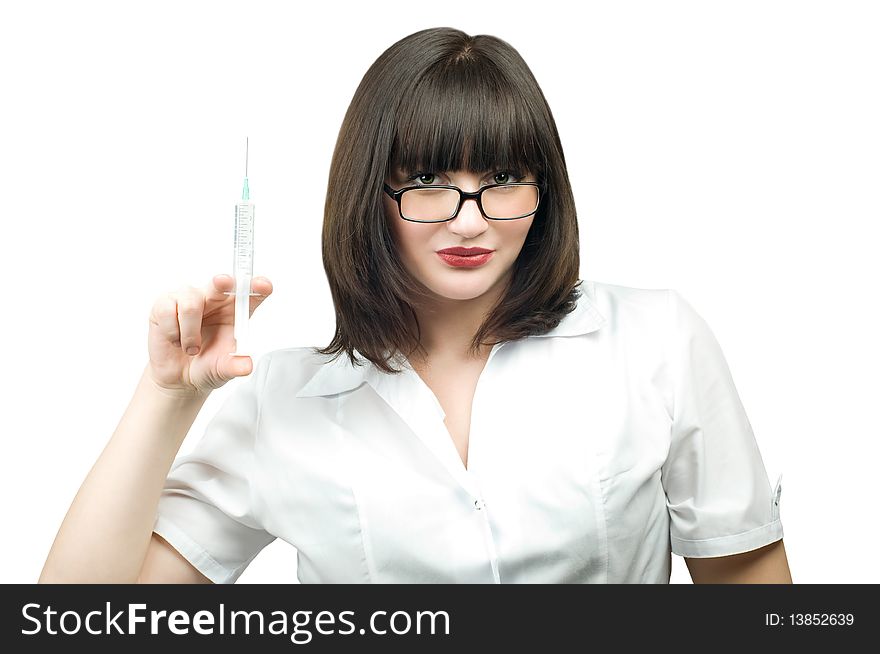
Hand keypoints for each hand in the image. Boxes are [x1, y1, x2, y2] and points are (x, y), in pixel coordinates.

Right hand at [146, 274, 272, 395]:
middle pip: (221, 283)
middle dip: (223, 282)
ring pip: (191, 304)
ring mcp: (189, 298)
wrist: (178, 378)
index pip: (251, 294)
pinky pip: (168, 311)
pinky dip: (172, 333)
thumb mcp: (223, 369)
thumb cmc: (206, 366)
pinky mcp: (166, 303)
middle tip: (224, 282)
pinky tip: (175, 340)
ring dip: (190, 333)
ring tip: (191, 348)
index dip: (258, 286)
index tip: (263, 286)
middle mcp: (214, 299)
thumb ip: (234, 366)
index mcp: (236, 311)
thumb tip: (246, 366)